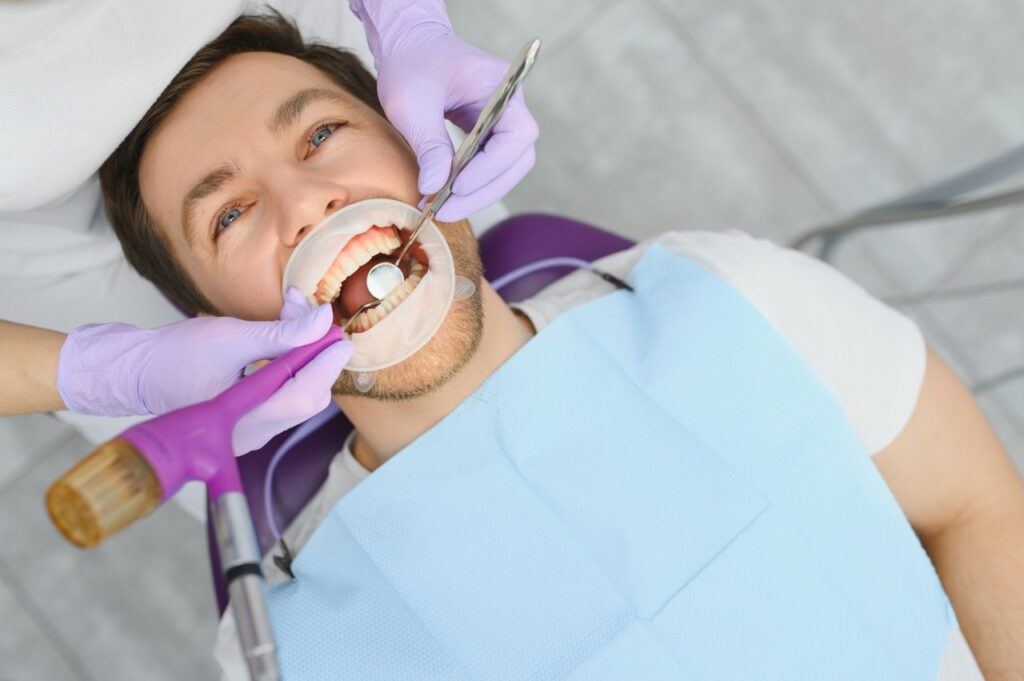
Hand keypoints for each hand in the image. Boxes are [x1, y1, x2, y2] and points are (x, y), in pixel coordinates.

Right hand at [57, 288, 350, 419]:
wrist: (135, 372)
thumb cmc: (172, 355)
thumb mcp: (230, 337)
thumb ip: (280, 332)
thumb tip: (322, 320)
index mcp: (243, 419)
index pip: (305, 395)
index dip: (327, 364)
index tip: (340, 336)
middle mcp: (251, 435)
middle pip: (307, 399)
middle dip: (316, 357)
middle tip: (313, 317)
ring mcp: (251, 434)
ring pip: (298, 398)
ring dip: (305, 359)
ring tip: (296, 318)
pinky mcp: (248, 424)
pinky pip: (284, 399)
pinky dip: (292, 369)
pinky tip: (286, 342)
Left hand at [374, 25, 538, 220]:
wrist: (409, 45)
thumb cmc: (411, 63)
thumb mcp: (411, 103)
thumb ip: (428, 144)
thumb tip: (434, 188)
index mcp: (502, 85)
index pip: (515, 136)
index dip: (490, 167)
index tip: (456, 187)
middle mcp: (511, 104)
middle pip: (517, 160)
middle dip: (484, 190)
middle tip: (447, 211)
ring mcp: (503, 120)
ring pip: (506, 168)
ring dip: (478, 193)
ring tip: (442, 209)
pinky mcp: (489, 132)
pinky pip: (490, 165)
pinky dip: (470, 184)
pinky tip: (445, 195)